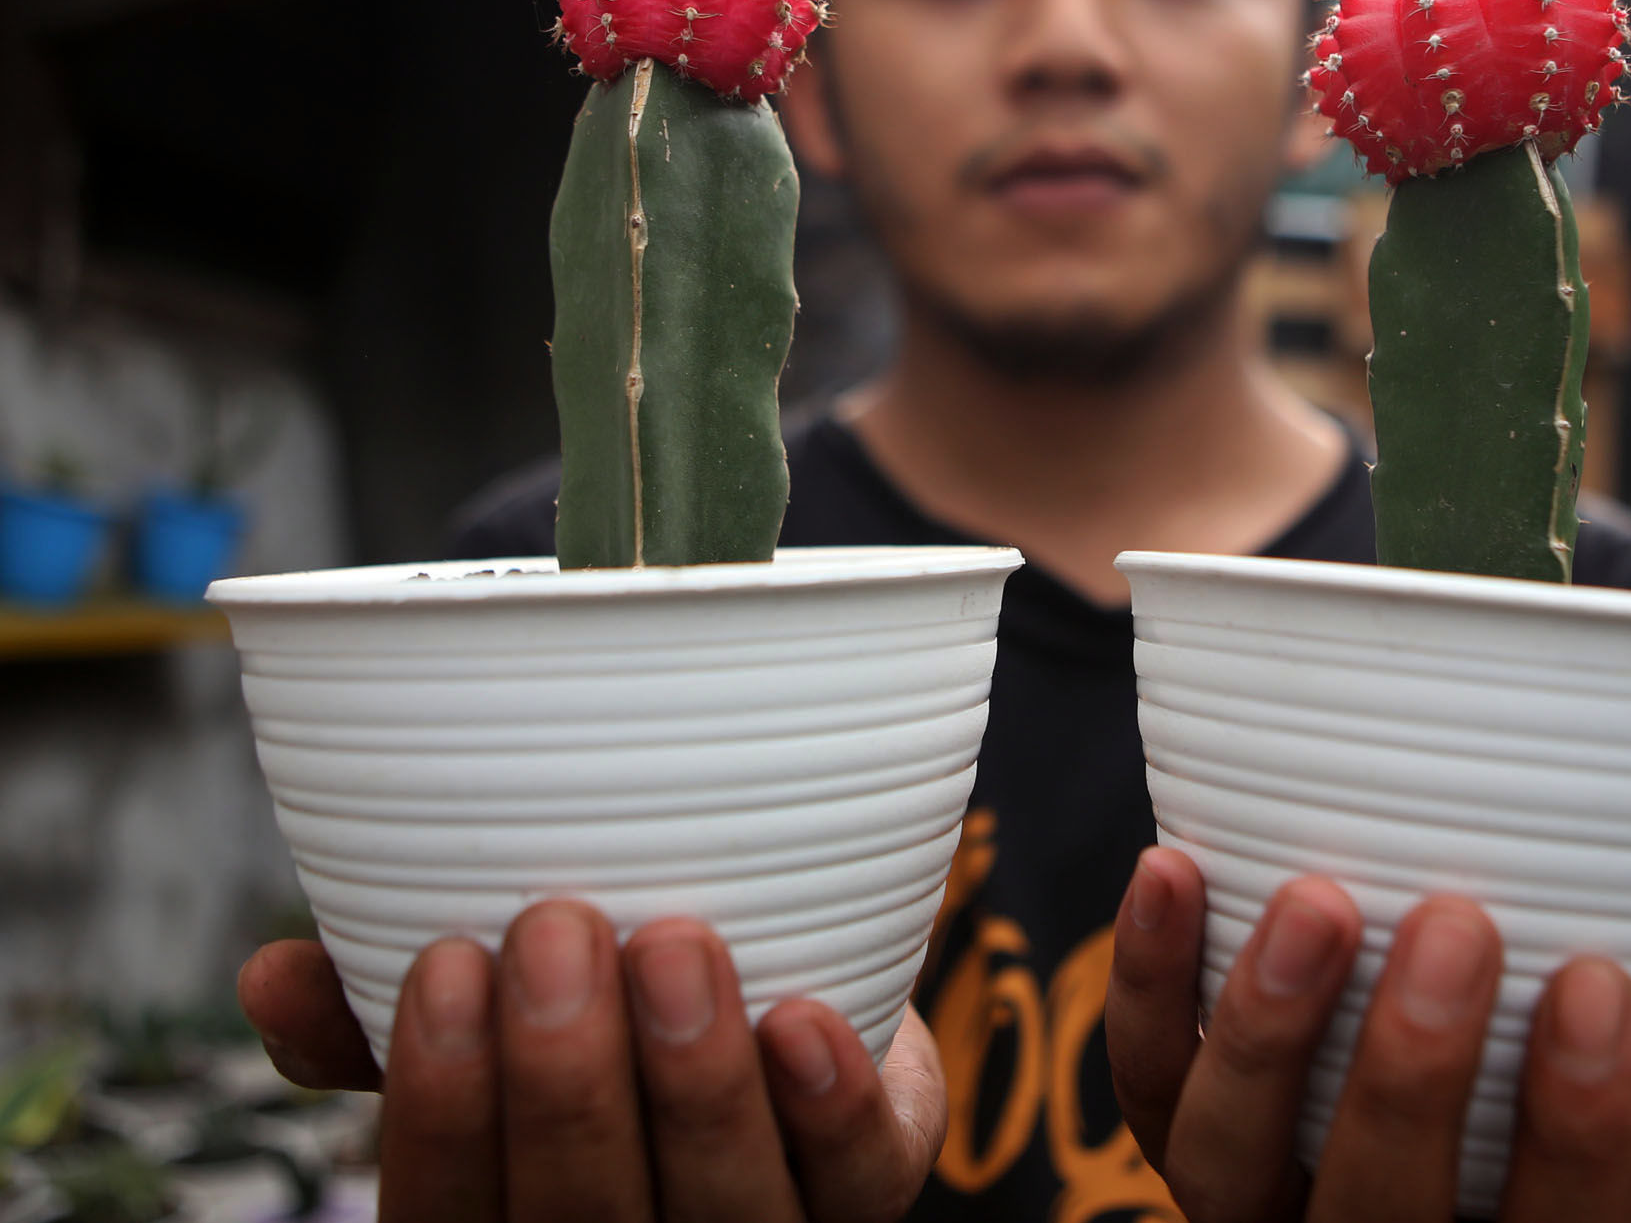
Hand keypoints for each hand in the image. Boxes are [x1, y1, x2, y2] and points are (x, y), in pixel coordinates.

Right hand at [236, 900, 945, 1221]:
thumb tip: (272, 977)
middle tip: (556, 928)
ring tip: (675, 943)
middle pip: (584, 1221)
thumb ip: (378, 1007)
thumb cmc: (595, 1014)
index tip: (445, 965)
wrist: (786, 985)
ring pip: (723, 1209)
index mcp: (508, 1221)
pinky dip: (830, 1107)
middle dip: (567, 1083)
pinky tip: (804, 1022)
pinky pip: (859, 1179)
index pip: (448, 1216)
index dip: (439, 1111)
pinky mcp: (867, 1188)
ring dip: (694, 1082)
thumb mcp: (487, 1014)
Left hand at [1104, 847, 1630, 1221]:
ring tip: (1320, 898)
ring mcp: (1257, 1199)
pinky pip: (1138, 1075)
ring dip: (1268, 1034)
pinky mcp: (1171, 1120)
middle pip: (1380, 1216)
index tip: (1602, 988)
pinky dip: (1148, 979)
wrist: (1434, 1100)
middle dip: (1414, 1080)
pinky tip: (1174, 865)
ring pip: (1224, 1163)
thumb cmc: (1573, 1104)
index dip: (1581, 1137)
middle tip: (1460, 924)